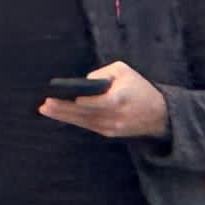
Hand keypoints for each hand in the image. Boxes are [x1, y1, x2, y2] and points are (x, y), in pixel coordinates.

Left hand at [38, 58, 169, 141]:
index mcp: (118, 99)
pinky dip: (74, 120)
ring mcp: (112, 127)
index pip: (91, 102)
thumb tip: (83, 83)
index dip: (73, 100)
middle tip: (43, 104)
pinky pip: (88, 126)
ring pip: (83, 121)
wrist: (161, 114)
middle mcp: (114, 115)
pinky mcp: (111, 133)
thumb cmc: (139, 88)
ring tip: (45, 109)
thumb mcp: (124, 72)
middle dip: (62, 109)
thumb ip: (101, 73)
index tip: (56, 96)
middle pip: (83, 112)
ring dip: (63, 116)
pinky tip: (60, 115)